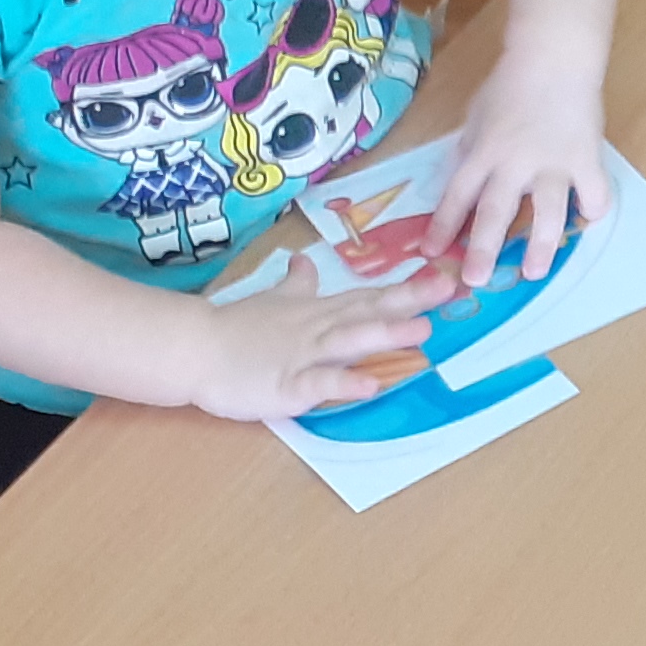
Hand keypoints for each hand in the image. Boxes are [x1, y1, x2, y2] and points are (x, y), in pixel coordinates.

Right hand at [191, 252, 459, 420]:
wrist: (194, 348)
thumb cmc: (237, 327)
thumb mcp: (273, 298)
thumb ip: (297, 285)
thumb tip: (305, 261)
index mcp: (320, 311)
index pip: (371, 297)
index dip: (408, 288)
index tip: (447, 277)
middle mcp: (320, 329)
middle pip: (369, 312)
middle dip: (410, 302)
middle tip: (450, 290)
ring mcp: (304, 355)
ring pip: (350, 341)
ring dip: (386, 334)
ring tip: (422, 330)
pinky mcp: (287, 384)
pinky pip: (320, 383)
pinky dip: (345, 383)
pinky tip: (370, 384)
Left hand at [425, 47, 613, 285]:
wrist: (555, 58)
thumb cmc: (511, 82)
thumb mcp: (476, 115)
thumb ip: (471, 149)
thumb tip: (463, 181)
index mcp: (483, 152)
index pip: (457, 196)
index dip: (442, 226)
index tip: (431, 252)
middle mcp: (515, 165)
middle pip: (495, 215)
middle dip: (482, 251)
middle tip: (474, 281)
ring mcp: (553, 165)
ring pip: (546, 215)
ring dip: (540, 247)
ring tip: (534, 272)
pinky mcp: (586, 160)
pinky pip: (593, 194)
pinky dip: (592, 209)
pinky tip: (587, 220)